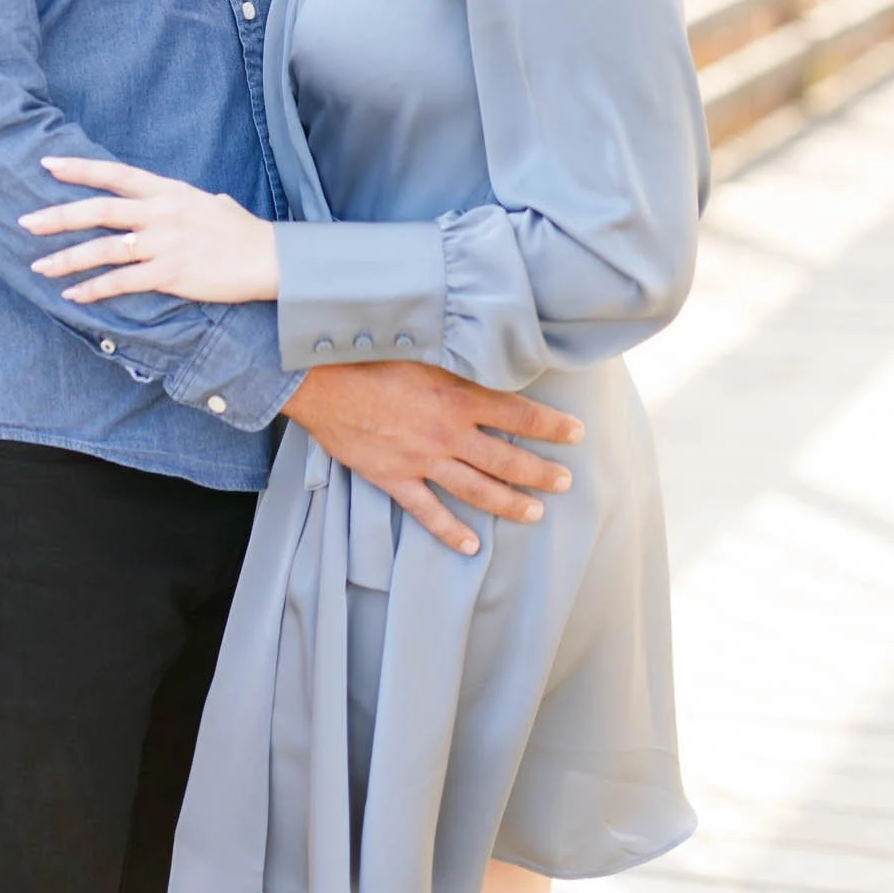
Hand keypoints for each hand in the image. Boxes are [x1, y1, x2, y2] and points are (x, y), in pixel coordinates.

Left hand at [21, 155, 279, 305]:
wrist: (269, 259)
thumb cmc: (241, 231)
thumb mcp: (210, 202)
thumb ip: (183, 200)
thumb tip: (173, 200)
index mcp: (168, 191)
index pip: (116, 174)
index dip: (80, 169)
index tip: (47, 165)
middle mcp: (162, 213)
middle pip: (99, 211)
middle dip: (59, 216)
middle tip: (26, 222)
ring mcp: (165, 243)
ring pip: (104, 249)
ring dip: (68, 258)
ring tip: (39, 266)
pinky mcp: (171, 273)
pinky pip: (123, 282)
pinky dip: (94, 289)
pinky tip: (74, 295)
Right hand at [284, 363, 581, 557]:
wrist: (317, 379)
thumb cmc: (367, 353)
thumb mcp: (420, 348)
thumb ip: (455, 360)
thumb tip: (486, 354)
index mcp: (456, 396)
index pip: (517, 412)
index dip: (550, 424)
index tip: (576, 432)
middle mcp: (446, 432)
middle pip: (505, 458)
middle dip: (540, 471)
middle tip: (565, 481)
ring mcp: (421, 460)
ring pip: (476, 488)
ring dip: (509, 503)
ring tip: (535, 514)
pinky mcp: (394, 478)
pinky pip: (427, 512)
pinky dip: (449, 531)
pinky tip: (470, 544)